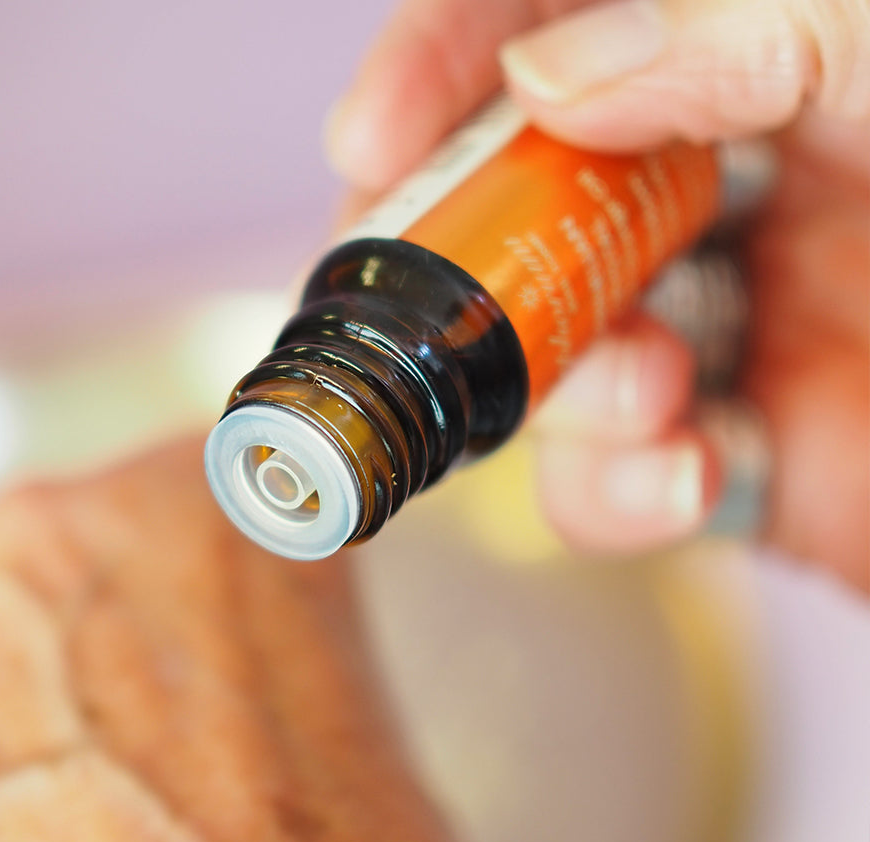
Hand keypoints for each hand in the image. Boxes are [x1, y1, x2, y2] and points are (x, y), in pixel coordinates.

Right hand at [326, 0, 869, 590]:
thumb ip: (747, 31)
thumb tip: (552, 73)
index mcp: (770, 72)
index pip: (562, 35)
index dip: (450, 66)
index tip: (374, 131)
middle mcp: (731, 198)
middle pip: (525, 214)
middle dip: (482, 266)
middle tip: (470, 298)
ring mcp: (723, 332)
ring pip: (551, 358)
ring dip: (563, 389)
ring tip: (641, 396)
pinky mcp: (726, 460)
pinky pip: (611, 483)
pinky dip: (612, 493)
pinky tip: (674, 478)